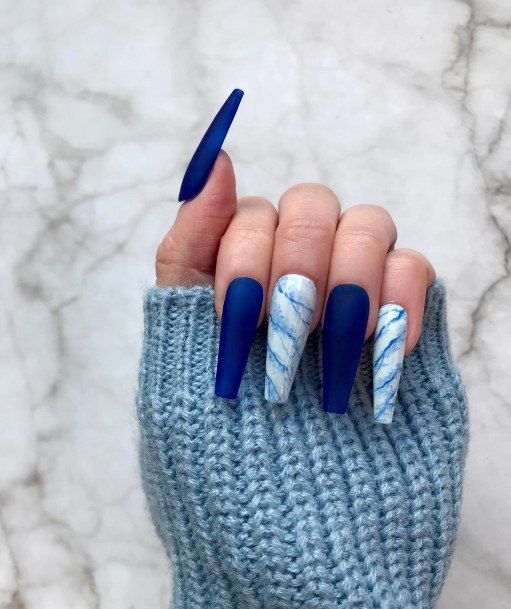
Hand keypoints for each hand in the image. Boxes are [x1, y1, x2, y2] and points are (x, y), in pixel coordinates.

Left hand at [156, 149, 434, 418]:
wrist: (279, 510)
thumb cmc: (219, 433)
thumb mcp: (179, 340)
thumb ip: (187, 249)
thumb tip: (215, 160)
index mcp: (243, 268)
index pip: (250, 213)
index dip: (244, 256)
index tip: (239, 316)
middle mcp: (299, 266)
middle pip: (312, 205)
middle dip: (297, 267)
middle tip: (288, 335)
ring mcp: (353, 284)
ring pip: (367, 224)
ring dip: (347, 280)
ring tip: (333, 342)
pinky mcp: (400, 311)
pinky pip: (414, 268)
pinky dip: (399, 300)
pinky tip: (379, 346)